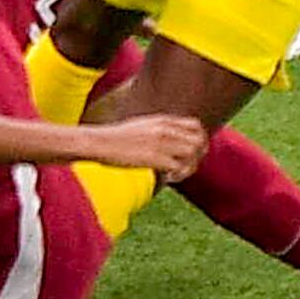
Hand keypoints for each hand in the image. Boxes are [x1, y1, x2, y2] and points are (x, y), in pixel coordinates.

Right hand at [83, 113, 208, 183]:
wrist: (99, 142)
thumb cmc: (115, 138)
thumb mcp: (142, 126)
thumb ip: (158, 130)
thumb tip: (167, 140)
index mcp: (164, 120)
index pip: (196, 126)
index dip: (199, 141)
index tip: (190, 153)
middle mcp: (166, 129)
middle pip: (200, 140)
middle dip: (198, 156)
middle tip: (186, 167)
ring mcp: (161, 143)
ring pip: (193, 154)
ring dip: (189, 168)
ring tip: (175, 174)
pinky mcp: (155, 157)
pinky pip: (179, 168)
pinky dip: (177, 176)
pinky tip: (167, 178)